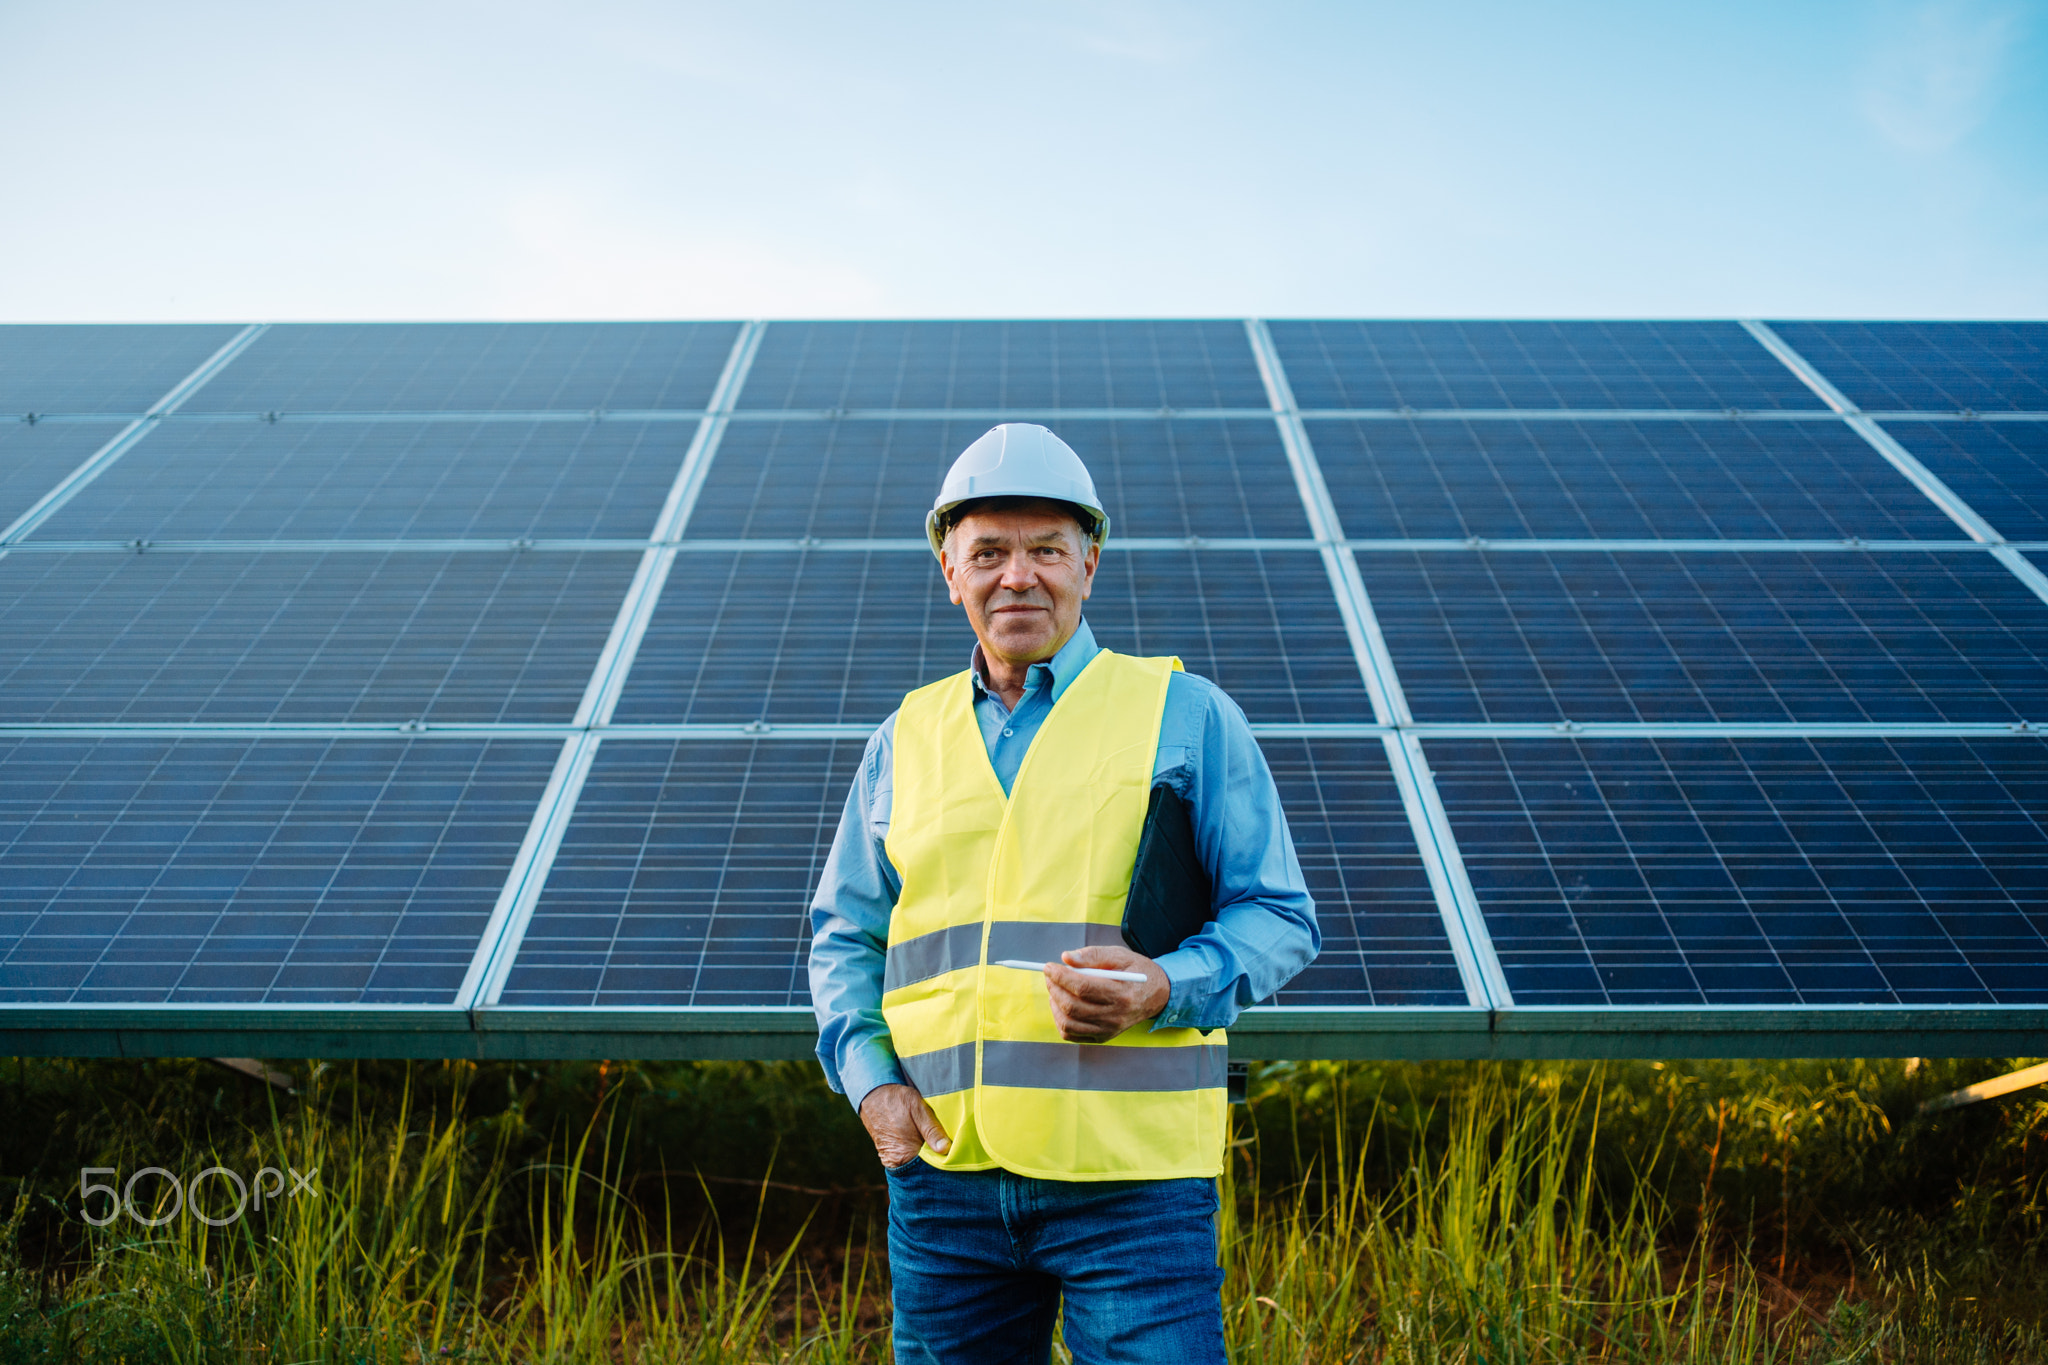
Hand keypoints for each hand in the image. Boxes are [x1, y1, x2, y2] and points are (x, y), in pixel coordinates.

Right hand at [858, 1083, 951, 1168]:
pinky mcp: (888, 1156)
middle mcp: (896, 1161)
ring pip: (915, 1166)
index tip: (955, 1156)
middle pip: (923, 1170)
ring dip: (926, 1159)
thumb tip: (945, 1149)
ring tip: (936, 1147)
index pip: (931, 1167)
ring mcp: (891, 1160)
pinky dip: (916, 1157)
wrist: (873, 1095)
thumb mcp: (917, 1108)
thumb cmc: (897, 1100)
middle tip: (948, 1150)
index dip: (943, 1162)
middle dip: (936, 1162)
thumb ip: (931, 1129)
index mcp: (905, 1153)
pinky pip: (907, 1162)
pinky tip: (924, 1146)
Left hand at [1044, 945, 1170, 1041]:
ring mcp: (1109, 1030)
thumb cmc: (1135, 971)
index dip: (1061, 977)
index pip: (1083, 988)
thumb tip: (1066, 958)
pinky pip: (1072, 1034)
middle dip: (1054, 989)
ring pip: (1068, 1023)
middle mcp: (1116, 1016)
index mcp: (1122, 994)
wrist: (1156, 995)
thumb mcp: (1119, 955)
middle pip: (1073, 1007)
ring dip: (1054, 1004)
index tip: (1049, 967)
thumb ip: (1092, 955)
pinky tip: (1062, 1005)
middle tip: (1051, 976)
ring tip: (1056, 989)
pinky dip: (1060, 1020)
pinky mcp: (1103, 1037)